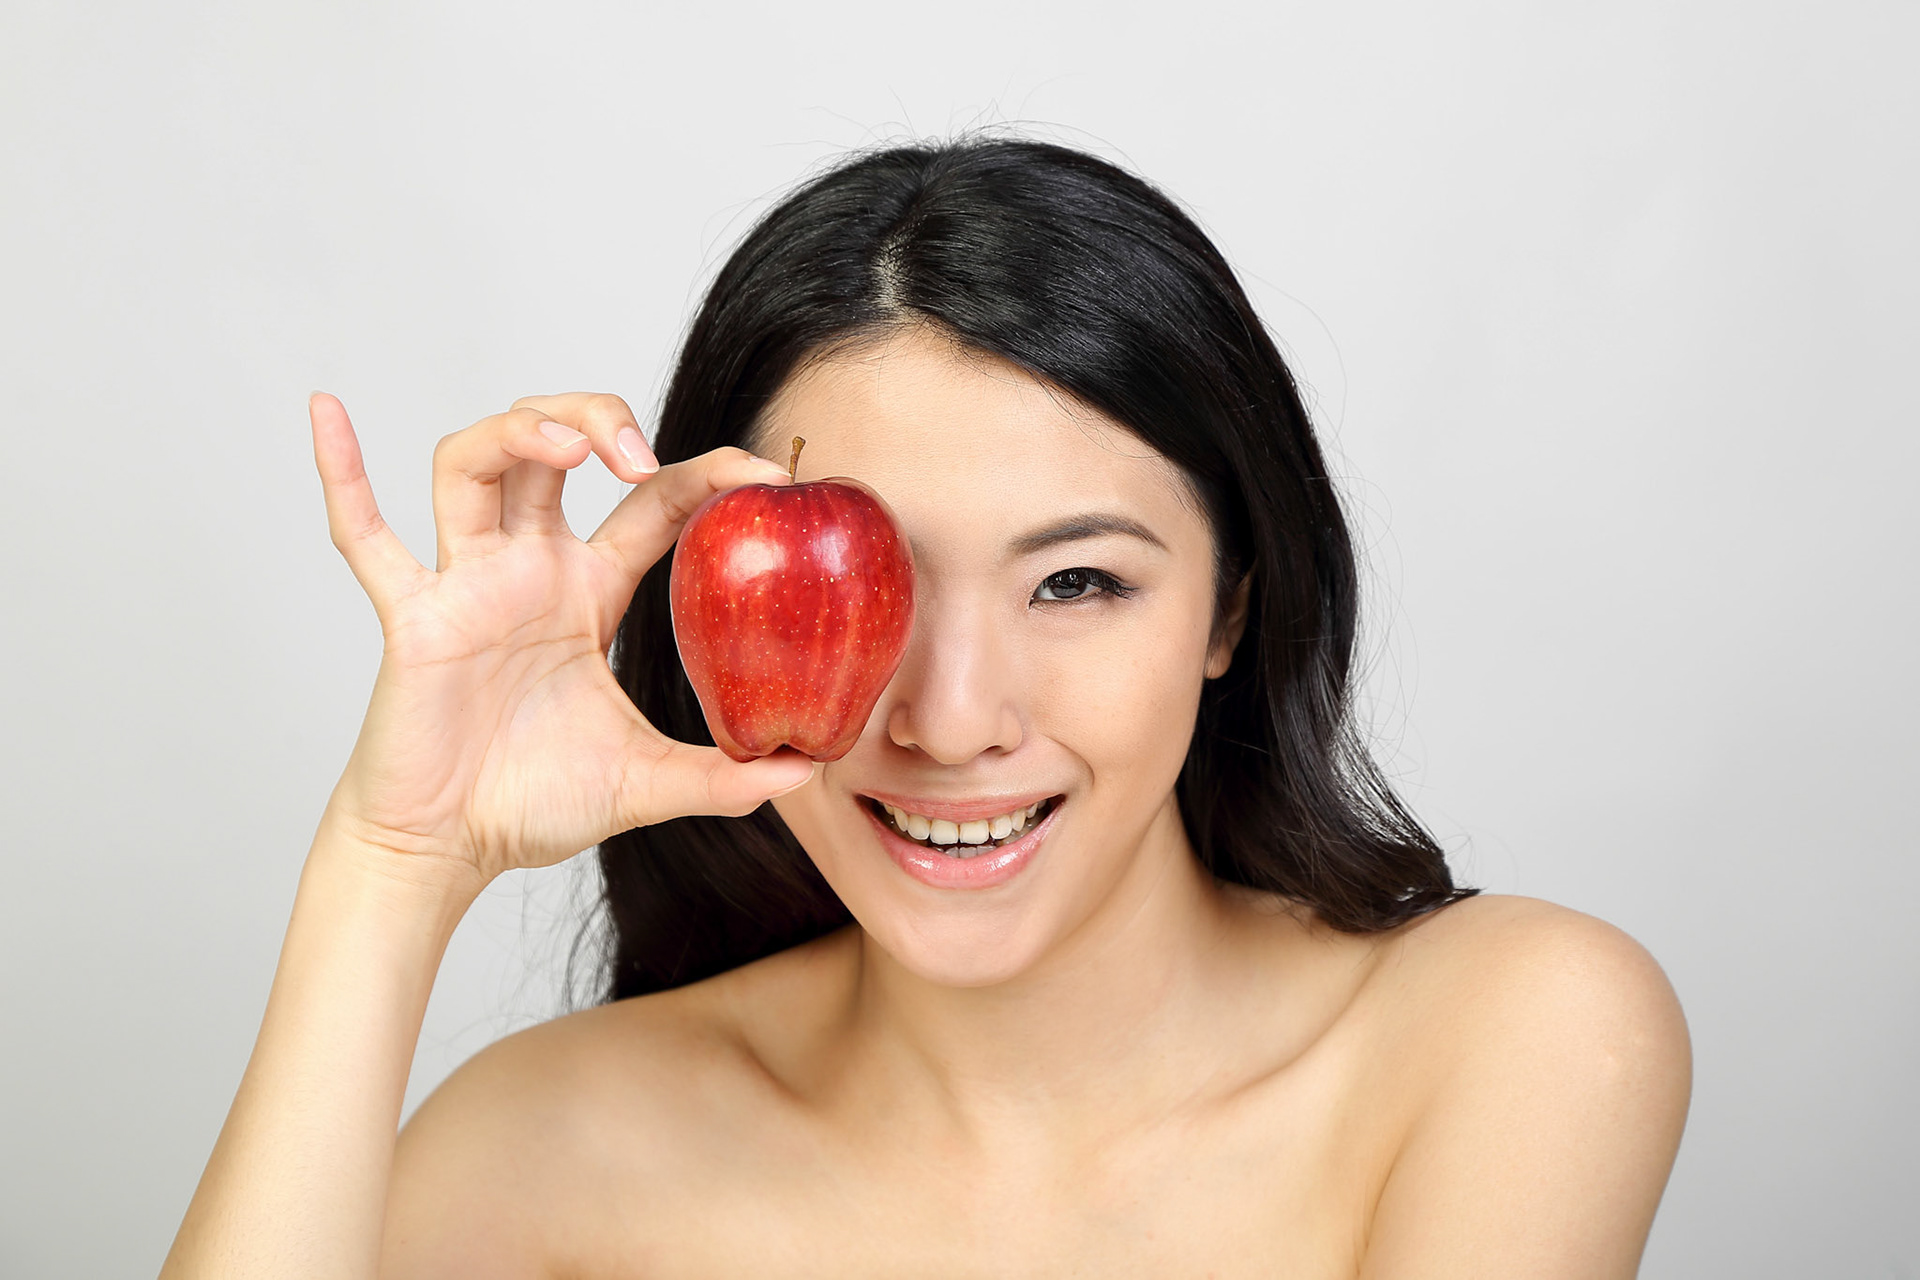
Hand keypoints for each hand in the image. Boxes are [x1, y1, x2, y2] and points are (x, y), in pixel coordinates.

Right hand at [309, 391, 813, 885]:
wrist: (451, 851)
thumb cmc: (534, 806)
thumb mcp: (650, 784)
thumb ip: (728, 779)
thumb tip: (810, 770)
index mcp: (588, 592)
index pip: (653, 503)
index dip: (708, 472)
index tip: (769, 472)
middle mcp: (527, 570)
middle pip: (554, 450)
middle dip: (596, 421)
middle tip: (637, 454)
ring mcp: (465, 584)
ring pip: (473, 465)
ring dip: (515, 432)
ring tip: (567, 447)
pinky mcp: (411, 616)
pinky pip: (365, 537)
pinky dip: (343, 474)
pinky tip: (328, 411)